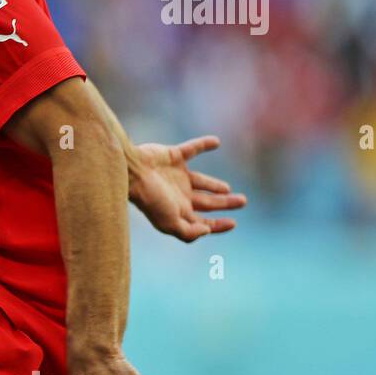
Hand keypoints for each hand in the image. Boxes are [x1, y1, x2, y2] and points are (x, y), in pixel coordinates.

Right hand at [130, 135, 245, 241]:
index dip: (218, 225)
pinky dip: (204, 145)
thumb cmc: (151, 199)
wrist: (132, 172)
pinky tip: (216, 142)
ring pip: (201, 181)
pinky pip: (193, 149)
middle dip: (225, 203)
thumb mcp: (170, 222)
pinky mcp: (174, 156)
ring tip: (227, 188)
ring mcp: (176, 175)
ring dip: (214, 184)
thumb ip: (189, 232)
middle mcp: (179, 194)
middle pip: (207, 202)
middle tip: (242, 201)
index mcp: (179, 211)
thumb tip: (206, 230)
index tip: (233, 223)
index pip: (203, 221)